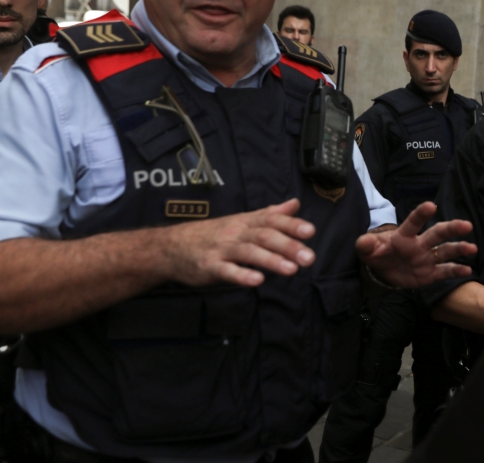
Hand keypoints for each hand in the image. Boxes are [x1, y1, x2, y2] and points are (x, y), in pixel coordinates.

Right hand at [162, 199, 315, 287]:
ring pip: (249, 253)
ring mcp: (223, 249)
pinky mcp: (210, 266)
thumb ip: (271, 214)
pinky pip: (227, 271)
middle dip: (289, 246)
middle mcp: (237, 232)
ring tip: (292, 269)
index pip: (272, 220)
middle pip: (265, 236)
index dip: (292, 225)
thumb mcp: (243, 220)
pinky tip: (257, 280)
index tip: (310, 231)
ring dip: (272, 261)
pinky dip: (242, 275)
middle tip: (309, 257)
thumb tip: (295, 203)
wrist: (172, 245)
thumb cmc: (214, 233)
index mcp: (247, 221)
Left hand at [355, 202, 475, 288]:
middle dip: (452, 228)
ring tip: (472, 248)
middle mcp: (420, 243)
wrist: (384, 270)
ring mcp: (427, 258)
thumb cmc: (378, 253)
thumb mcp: (368, 249)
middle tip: (466, 225)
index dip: (421, 214)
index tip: (431, 206)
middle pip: (438, 233)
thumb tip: (364, 241)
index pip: (413, 222)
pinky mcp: (430, 273)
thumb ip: (366, 244)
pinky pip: (445, 271)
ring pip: (446, 250)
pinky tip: (467, 270)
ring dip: (459, 249)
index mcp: (404, 235)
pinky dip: (456, 270)